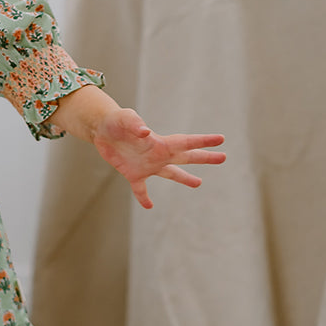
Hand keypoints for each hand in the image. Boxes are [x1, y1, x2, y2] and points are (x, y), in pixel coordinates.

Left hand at [92, 107, 224, 208]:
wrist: (102, 129)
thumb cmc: (116, 120)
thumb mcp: (125, 118)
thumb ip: (136, 124)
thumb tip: (146, 133)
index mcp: (160, 143)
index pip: (186, 142)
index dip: (203, 141)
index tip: (221, 139)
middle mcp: (157, 155)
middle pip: (186, 157)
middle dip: (204, 158)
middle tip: (223, 157)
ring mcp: (146, 165)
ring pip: (170, 174)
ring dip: (184, 178)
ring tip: (198, 183)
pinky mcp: (132, 173)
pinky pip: (140, 189)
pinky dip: (144, 198)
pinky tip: (149, 206)